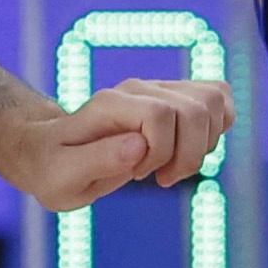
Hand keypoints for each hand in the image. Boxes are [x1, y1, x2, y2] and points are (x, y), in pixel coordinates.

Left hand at [5, 75, 232, 212]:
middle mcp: (137, 89)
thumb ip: (97, 160)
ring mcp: (157, 89)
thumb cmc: (54, 169)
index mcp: (109, 105)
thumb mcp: (62, 177)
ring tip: (174, 166)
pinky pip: (218, 97)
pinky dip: (218, 128)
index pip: (160, 114)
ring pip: (215, 97)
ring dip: (206, 143)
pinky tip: (190, 151)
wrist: (50, 152)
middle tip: (161, 178)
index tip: (140, 175)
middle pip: (197, 106)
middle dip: (189, 154)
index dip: (161, 152)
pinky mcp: (173, 97)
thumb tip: (139, 146)